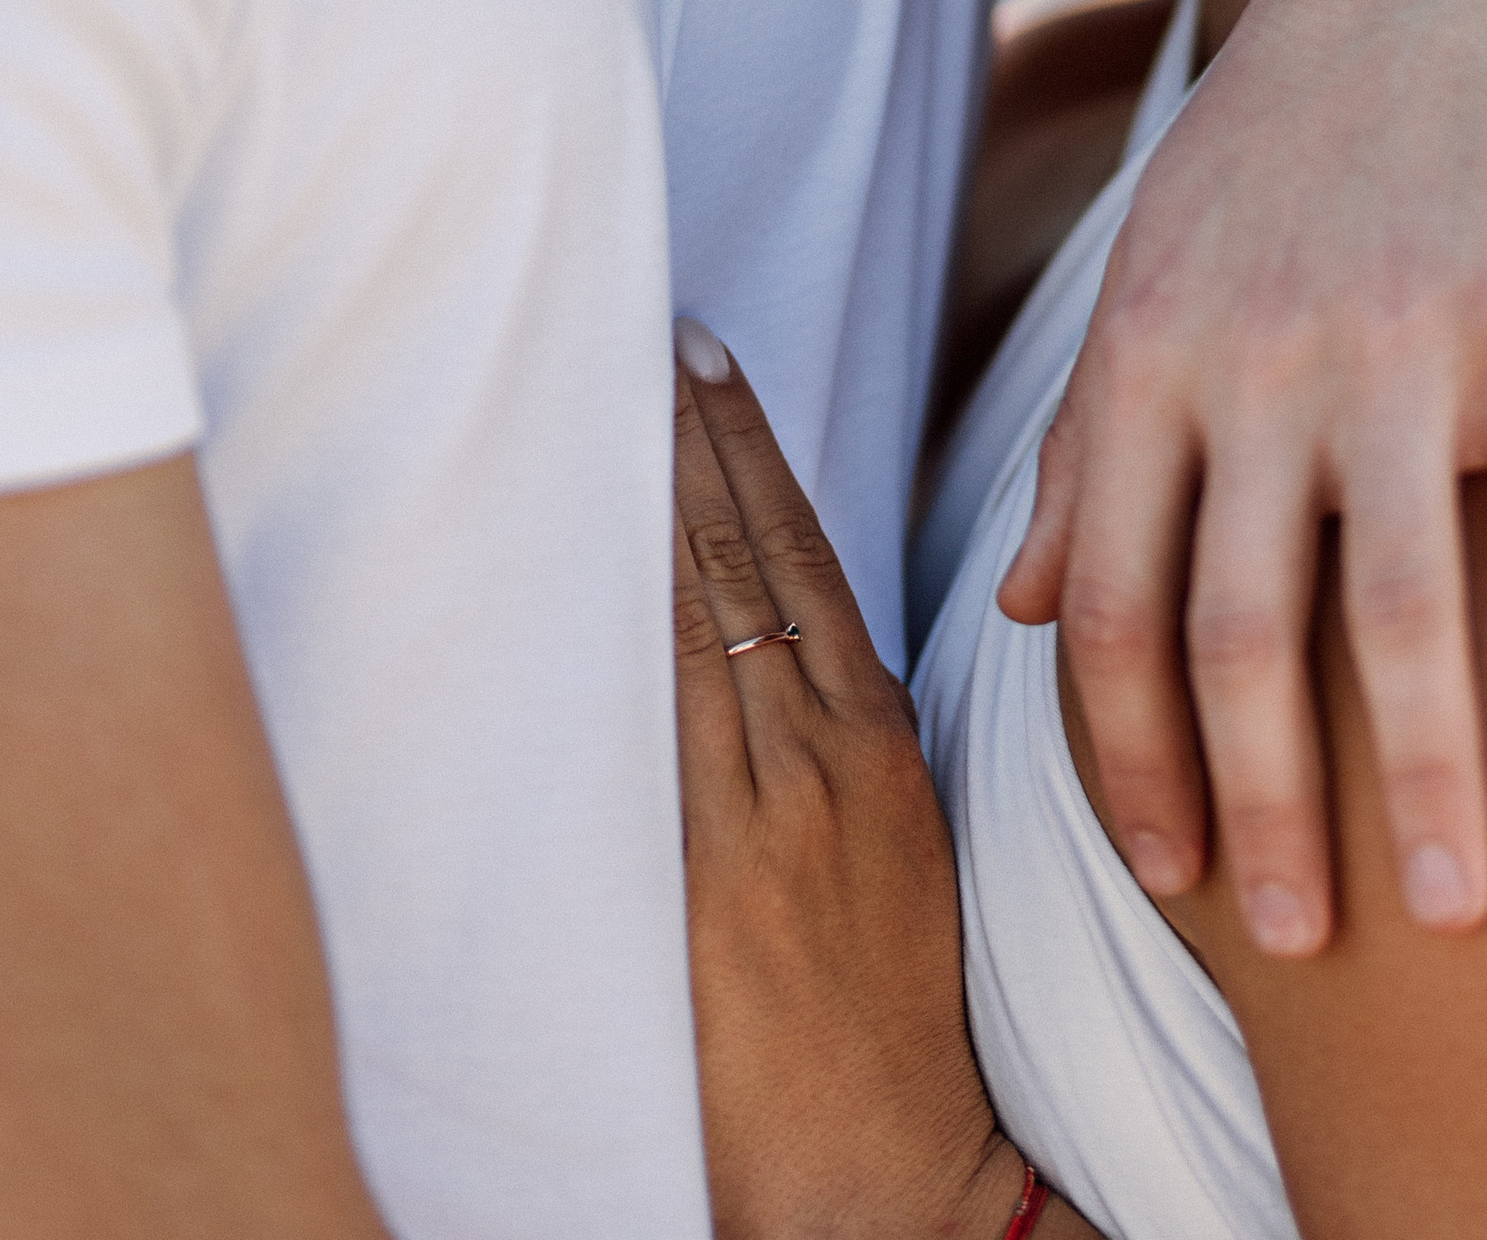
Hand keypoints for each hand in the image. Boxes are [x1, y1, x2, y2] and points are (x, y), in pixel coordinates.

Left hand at [671, 323, 1041, 1239]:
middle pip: (745, 559)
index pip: (808, 554)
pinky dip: (627, 620)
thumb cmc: (896, 1021)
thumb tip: (783, 645)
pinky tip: (586, 550)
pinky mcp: (709, 873)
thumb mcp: (900, 851)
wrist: (886, 1176)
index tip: (709, 358)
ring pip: (696, 616)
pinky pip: (662, 716)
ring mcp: (763, 813)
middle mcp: (827, 758)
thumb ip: (846, 745)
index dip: (753, 450)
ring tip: (603, 394)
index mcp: (884, 745)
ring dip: (651, 498)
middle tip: (643, 331)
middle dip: (692, 440)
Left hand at [998, 0, 1486, 959]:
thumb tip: (1010, 601)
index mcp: (1149, 359)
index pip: (1107, 604)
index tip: (1165, 876)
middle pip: (1244, 637)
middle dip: (1267, 813)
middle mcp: (1258, 364)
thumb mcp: (1157, 264)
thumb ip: (1084, 437)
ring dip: (1430, 780)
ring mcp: (1399, 343)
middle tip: (1297, 942)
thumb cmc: (1293, 132)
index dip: (1129, 755)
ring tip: (1458, 917)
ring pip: (1403, 610)